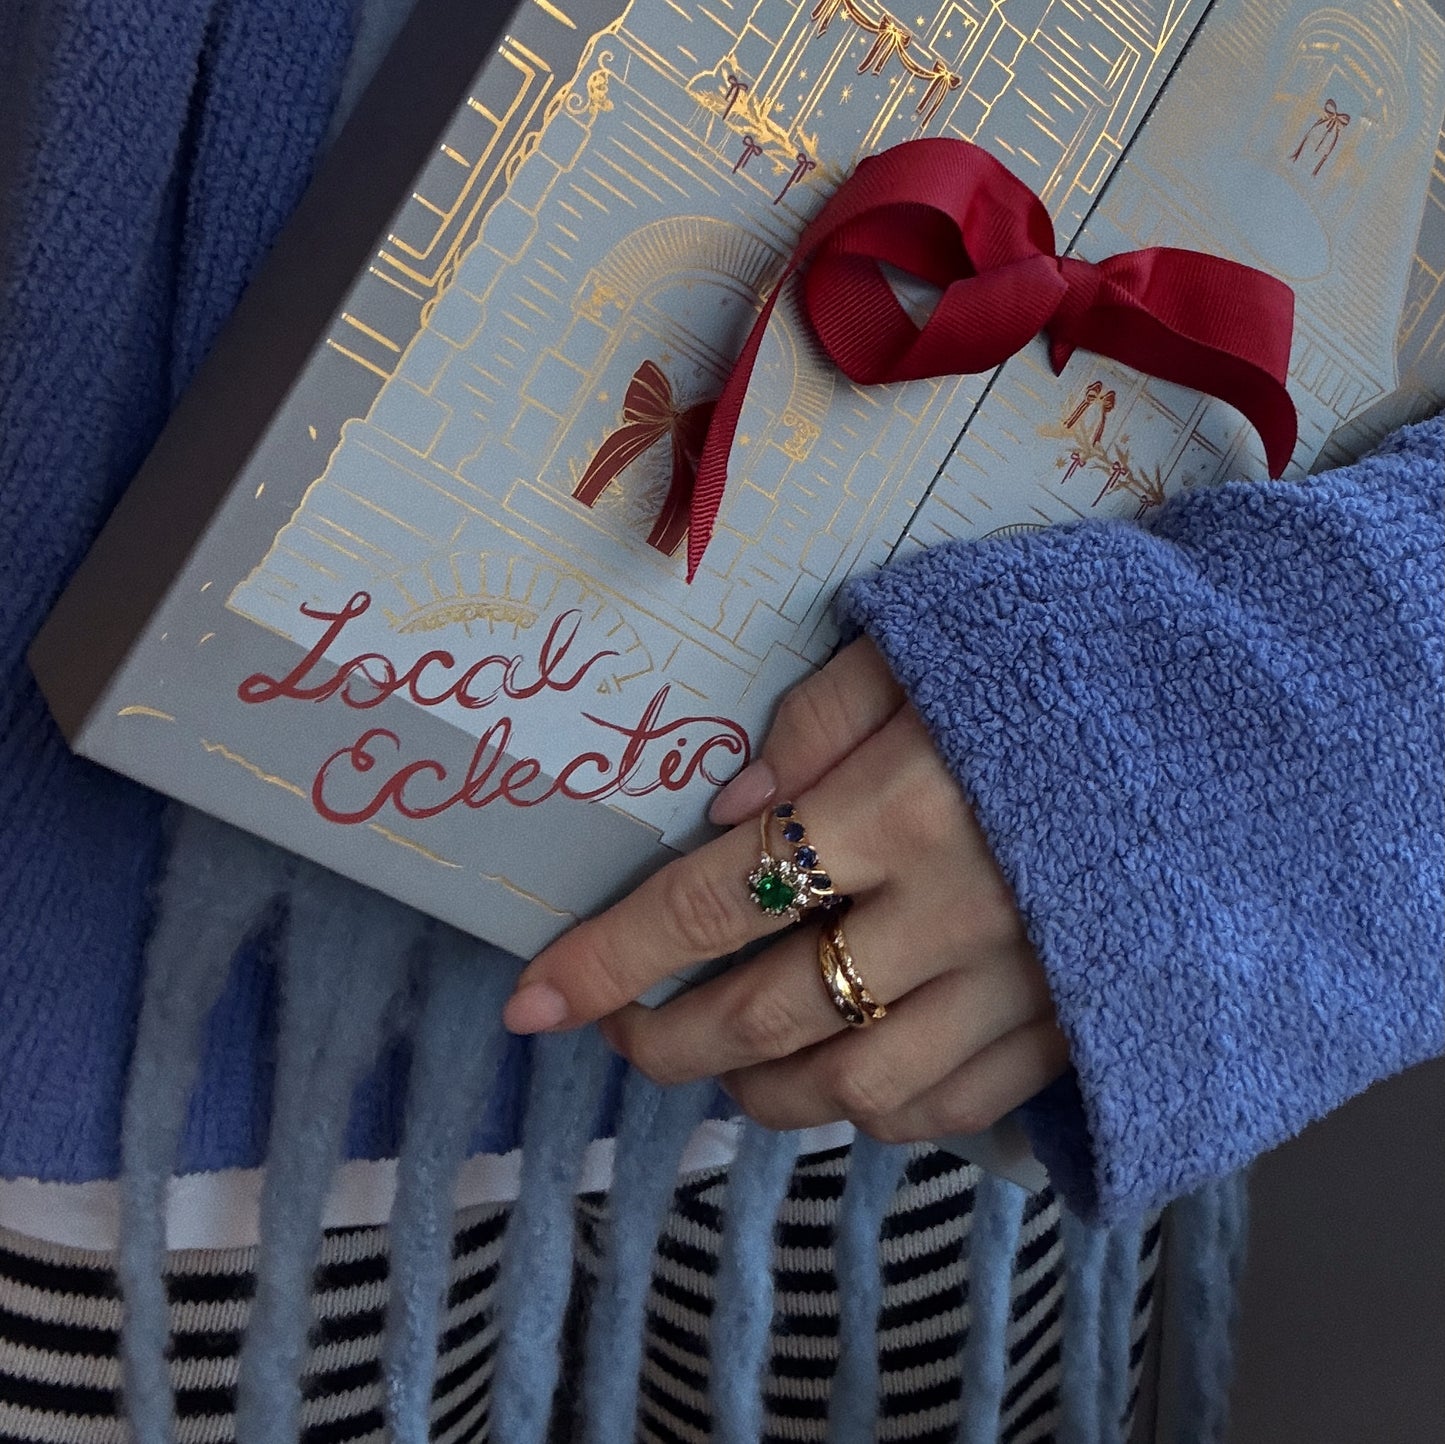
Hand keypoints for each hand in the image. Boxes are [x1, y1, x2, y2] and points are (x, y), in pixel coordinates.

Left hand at [502, 638, 1069, 1143]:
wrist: (1250, 741)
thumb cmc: (1081, 668)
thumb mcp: (939, 646)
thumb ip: (822, 720)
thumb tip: (727, 812)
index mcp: (904, 806)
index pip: (717, 900)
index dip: (609, 957)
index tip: (530, 1002)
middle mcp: (953, 916)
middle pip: (766, 1012)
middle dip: (665, 1036)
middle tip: (619, 1032)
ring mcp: (1019, 990)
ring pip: (849, 1087)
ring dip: (756, 1093)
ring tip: (716, 1066)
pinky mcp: (1072, 1031)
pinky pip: (947, 1112)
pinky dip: (870, 1113)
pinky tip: (840, 1083)